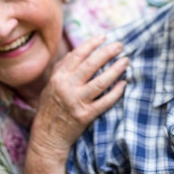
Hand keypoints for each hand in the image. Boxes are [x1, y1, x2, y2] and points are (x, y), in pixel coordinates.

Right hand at [30, 35, 127, 155]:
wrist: (47, 137)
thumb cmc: (50, 109)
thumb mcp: (51, 85)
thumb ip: (62, 69)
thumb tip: (77, 51)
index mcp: (58, 77)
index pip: (77, 55)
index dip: (92, 44)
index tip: (104, 37)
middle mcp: (67, 87)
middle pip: (91, 65)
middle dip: (107, 52)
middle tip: (120, 45)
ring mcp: (76, 101)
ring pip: (101, 82)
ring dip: (115, 69)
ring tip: (126, 61)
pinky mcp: (85, 115)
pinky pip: (105, 101)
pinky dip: (116, 92)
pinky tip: (124, 83)